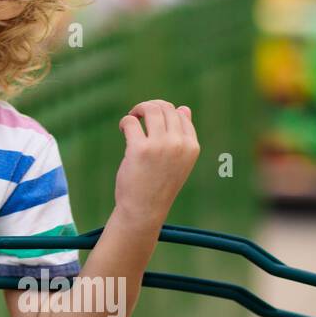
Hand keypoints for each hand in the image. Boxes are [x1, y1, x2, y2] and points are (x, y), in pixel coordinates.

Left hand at [114, 100, 199, 227]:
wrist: (145, 209)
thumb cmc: (159, 184)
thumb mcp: (178, 161)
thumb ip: (182, 136)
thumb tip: (184, 108)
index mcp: (191, 147)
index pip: (181, 114)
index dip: (164, 111)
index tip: (152, 119)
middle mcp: (179, 144)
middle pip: (165, 108)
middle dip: (149, 107)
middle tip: (138, 116)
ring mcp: (160, 146)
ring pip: (150, 110)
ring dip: (138, 110)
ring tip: (131, 119)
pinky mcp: (140, 149)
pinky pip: (131, 122)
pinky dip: (125, 121)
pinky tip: (124, 129)